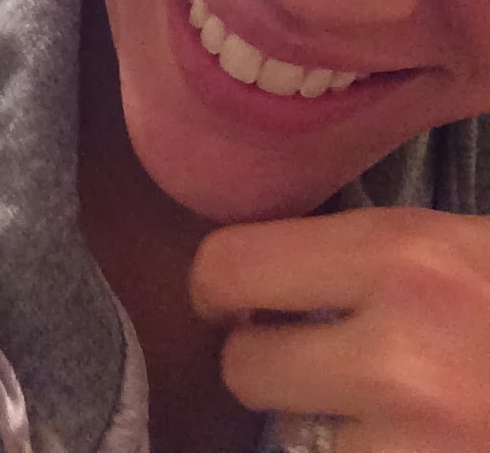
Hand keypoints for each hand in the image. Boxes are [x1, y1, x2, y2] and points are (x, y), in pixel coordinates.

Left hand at [191, 208, 489, 452]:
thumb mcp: (456, 243)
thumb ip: (368, 253)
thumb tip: (274, 266)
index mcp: (400, 254)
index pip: (231, 263)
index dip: (220, 286)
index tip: (235, 299)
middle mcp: (395, 356)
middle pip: (243, 368)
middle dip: (264, 363)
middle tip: (303, 358)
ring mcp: (412, 445)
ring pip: (287, 440)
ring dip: (317, 428)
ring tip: (373, 407)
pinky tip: (405, 438)